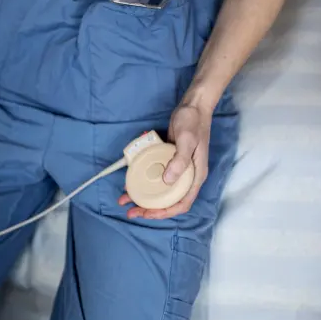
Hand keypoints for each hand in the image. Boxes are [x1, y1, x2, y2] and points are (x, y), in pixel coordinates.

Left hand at [118, 103, 212, 218]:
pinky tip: (129, 182)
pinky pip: (154, 176)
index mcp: (195, 176)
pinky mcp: (168, 161)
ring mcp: (177, 169)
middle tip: (131, 212)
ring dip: (143, 197)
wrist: (193, 106)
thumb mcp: (187, 140)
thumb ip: (179, 160)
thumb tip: (168, 180)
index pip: (182, 203)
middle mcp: (186, 176)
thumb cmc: (193, 122)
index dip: (165, 212)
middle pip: (169, 201)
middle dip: (150, 209)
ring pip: (160, 190)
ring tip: (125, 201)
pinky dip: (142, 181)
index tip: (148, 214)